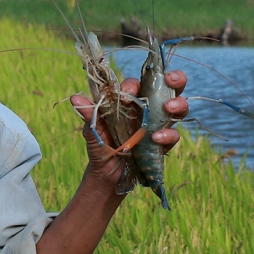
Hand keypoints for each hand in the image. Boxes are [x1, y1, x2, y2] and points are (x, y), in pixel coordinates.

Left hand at [69, 69, 186, 192]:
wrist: (107, 174)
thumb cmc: (101, 145)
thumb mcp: (93, 130)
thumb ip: (89, 114)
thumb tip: (75, 99)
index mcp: (130, 101)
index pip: (137, 84)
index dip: (134, 85)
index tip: (126, 95)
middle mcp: (148, 109)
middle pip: (167, 87)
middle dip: (175, 79)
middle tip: (171, 79)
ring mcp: (159, 125)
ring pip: (178, 108)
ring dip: (178, 104)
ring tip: (169, 108)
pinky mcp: (164, 143)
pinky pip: (173, 135)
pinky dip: (168, 134)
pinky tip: (156, 138)